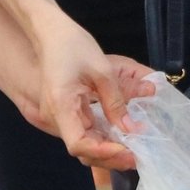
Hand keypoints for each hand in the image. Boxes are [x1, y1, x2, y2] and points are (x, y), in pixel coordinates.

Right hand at [33, 15, 151, 168]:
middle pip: (82, 149)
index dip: (103, 152)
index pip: (78, 143)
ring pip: (83, 144)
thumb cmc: (73, 45)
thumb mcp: (102, 71)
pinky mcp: (66, 113)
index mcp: (61, 106)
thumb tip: (132, 129)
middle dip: (110, 157)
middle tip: (138, 155)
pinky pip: (84, 133)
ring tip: (134, 151)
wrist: (50, 32)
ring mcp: (59, 116)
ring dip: (108, 151)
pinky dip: (102, 140)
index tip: (127, 148)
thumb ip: (117, 102)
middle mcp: (56, 117)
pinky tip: (121, 139)